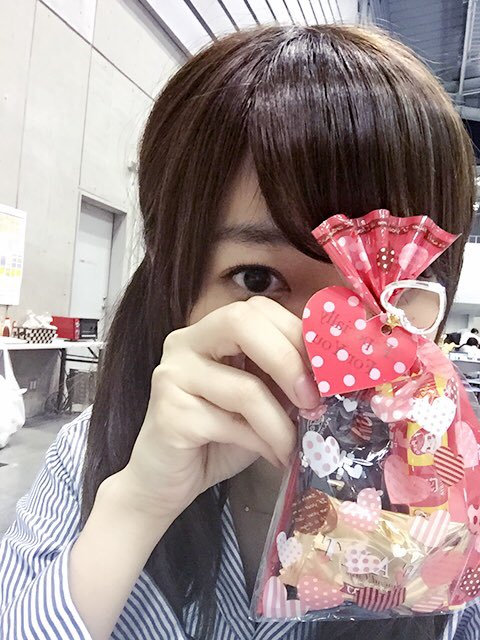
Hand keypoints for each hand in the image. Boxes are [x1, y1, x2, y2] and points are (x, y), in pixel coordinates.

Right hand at [115, 296, 319, 524]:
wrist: (169, 481)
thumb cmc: (219, 436)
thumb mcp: (261, 399)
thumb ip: (284, 379)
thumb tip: (335, 374)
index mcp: (210, 331)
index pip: (258, 308)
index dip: (297, 333)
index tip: (328, 370)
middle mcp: (185, 342)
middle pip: (243, 322)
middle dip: (289, 361)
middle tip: (314, 399)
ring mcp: (172, 375)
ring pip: (244, 387)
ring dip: (281, 423)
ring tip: (295, 446)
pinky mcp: (169, 413)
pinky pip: (231, 424)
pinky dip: (264, 443)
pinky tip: (274, 458)